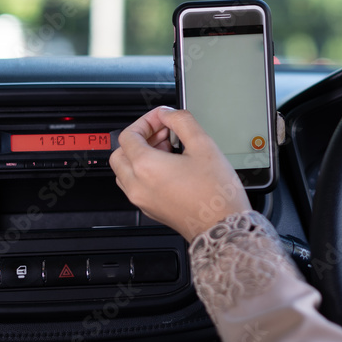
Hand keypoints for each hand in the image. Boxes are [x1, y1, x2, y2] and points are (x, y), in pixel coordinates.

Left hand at [110, 106, 251, 241]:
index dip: (145, 121)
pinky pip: (135, 186)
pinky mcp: (150, 210)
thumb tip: (168, 114)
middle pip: (120, 153)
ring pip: (124, 171)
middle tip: (162, 132)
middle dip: (140, 138)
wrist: (222, 227)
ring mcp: (142, 200)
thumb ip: (182, 121)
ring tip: (167, 149)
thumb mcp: (203, 144)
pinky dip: (144, 172)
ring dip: (139, 155)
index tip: (162, 119)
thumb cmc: (215, 193)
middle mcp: (137, 186)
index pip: (128, 135)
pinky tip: (169, 167)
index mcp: (146, 167)